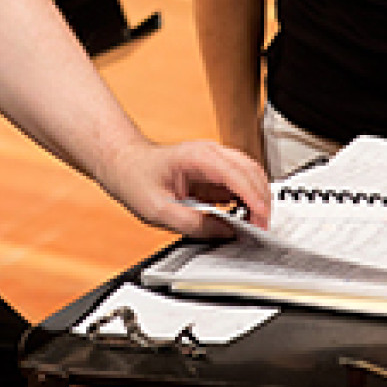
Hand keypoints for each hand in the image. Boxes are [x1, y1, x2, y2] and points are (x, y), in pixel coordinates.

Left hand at [97, 138, 272, 236]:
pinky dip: (248, 199)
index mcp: (198, 157)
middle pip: (251, 172)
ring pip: (251, 175)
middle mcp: (211, 153)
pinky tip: (244, 217)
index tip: (260, 221)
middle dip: (262, 201)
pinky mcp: (215, 171)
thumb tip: (224, 232)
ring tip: (255, 227)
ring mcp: (215, 160)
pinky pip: (241, 183)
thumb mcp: (158, 210)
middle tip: (261, 230)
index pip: (237, 175)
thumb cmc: (136, 178)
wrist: (124, 163)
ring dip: (258, 199)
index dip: (253, 198)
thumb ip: (192, 223)